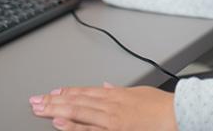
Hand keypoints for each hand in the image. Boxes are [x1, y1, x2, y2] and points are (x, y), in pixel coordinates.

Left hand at [29, 83, 176, 130]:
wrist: (176, 114)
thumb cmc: (162, 106)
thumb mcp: (139, 92)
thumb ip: (119, 91)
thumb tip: (106, 86)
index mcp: (115, 95)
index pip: (85, 92)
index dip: (66, 92)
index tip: (52, 92)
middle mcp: (109, 105)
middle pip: (76, 101)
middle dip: (54, 101)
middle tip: (35, 100)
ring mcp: (110, 120)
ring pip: (77, 113)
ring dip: (56, 110)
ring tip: (39, 109)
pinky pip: (89, 130)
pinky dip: (73, 126)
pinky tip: (58, 122)